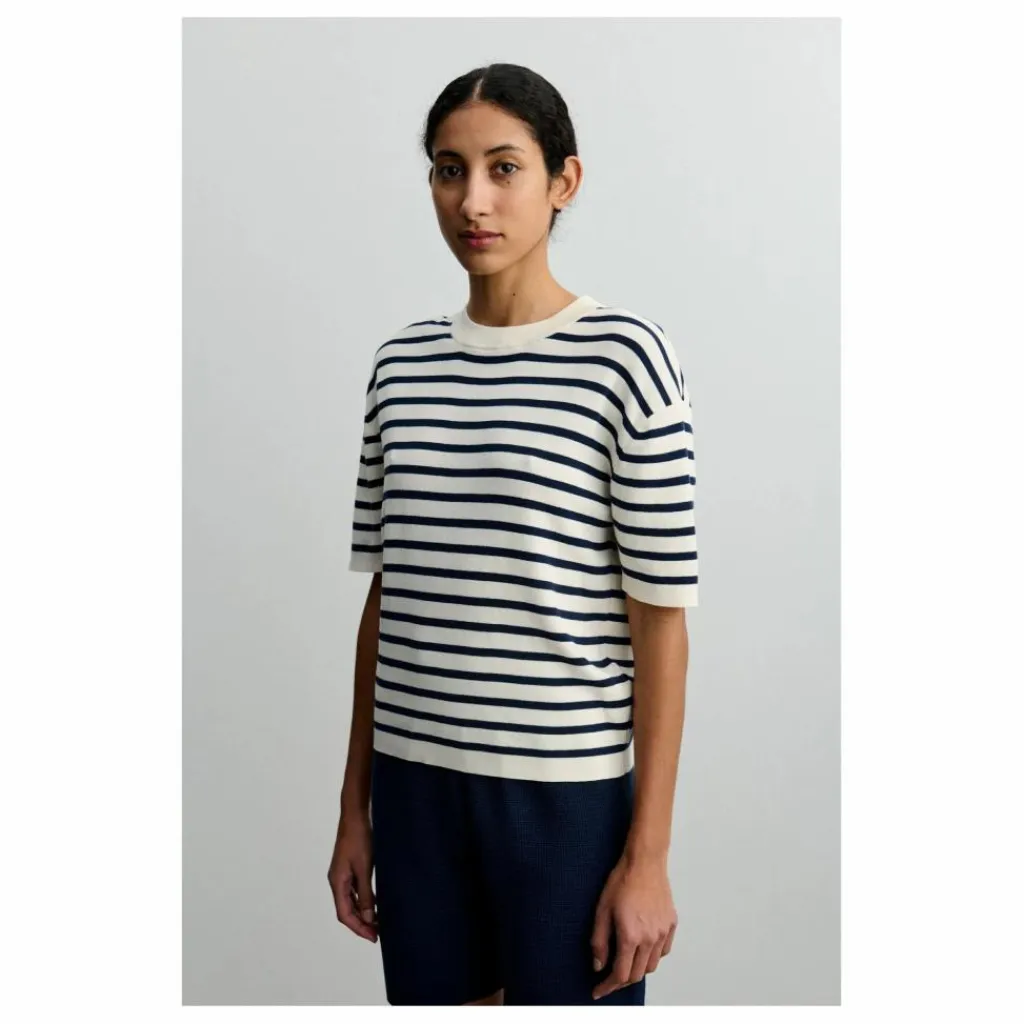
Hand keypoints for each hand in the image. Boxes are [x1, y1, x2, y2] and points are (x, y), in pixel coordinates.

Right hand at [327, 809, 377, 942]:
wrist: (356, 814)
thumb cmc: (359, 838)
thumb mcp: (364, 868)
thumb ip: (365, 893)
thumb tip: (367, 918)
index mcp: (337, 882)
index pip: (344, 914)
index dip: (358, 928)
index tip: (373, 937)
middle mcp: (337, 880)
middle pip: (346, 910)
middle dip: (361, 924)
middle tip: (378, 933)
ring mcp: (342, 874)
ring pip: (350, 901)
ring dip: (362, 913)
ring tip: (378, 922)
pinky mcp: (349, 867)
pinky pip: (354, 890)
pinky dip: (363, 900)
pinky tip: (375, 903)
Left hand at [590, 850, 676, 999]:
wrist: (645, 862)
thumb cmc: (622, 881)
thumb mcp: (602, 910)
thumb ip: (599, 941)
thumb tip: (598, 964)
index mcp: (631, 936)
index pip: (620, 974)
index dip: (608, 986)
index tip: (598, 990)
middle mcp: (650, 938)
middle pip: (637, 974)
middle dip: (621, 980)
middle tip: (608, 977)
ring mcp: (663, 932)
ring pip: (652, 965)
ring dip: (637, 969)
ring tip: (625, 962)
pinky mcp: (672, 924)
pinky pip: (663, 951)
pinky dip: (652, 956)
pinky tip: (642, 948)